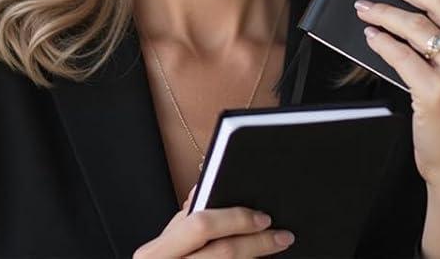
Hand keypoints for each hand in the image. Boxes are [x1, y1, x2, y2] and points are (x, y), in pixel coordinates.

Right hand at [133, 189, 293, 257]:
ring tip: (277, 248)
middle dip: (258, 243)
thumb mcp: (165, 244)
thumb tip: (205, 187)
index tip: (264, 217)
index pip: (201, 225)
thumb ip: (186, 220)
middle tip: (284, 236)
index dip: (236, 219)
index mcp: (156, 252)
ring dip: (258, 257)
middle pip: (224, 252)